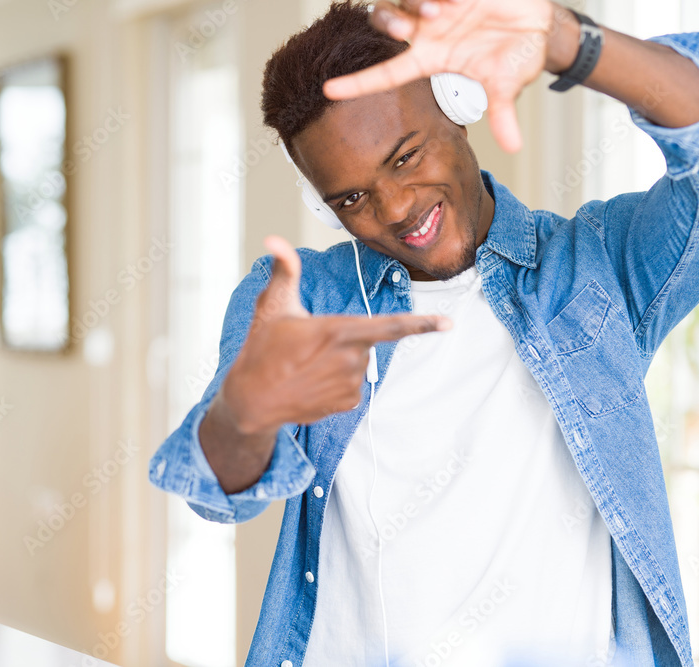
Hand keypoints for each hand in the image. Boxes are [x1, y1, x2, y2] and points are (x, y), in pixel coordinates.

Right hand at [221, 235, 451, 432]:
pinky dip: (338, 381)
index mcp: (338, 331)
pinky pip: (353, 384)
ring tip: (307, 365)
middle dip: (344, 338)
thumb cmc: (261, 349)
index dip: (421, 324)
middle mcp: (351, 359)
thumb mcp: (272, 305)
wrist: (251, 400)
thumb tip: (274, 239)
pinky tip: (313, 382)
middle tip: (309, 346)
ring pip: (360, 362)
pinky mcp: (348, 403)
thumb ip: (283, 270)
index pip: (389, 327)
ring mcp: (351, 384)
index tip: (447, 324)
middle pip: (366, 340)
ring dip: (340, 360)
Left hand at [322, 0, 566, 151]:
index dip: (357, 83)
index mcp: (433, 57)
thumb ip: (504, 113)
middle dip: (389, 23)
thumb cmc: (517, 54)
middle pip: (385, 24)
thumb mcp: (509, 83)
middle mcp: (427, 30)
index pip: (387, 73)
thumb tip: (512, 147)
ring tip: (444, 6)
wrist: (539, 23)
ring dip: (414, 1)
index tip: (328, 90)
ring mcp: (437, 5)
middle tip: (414, 25)